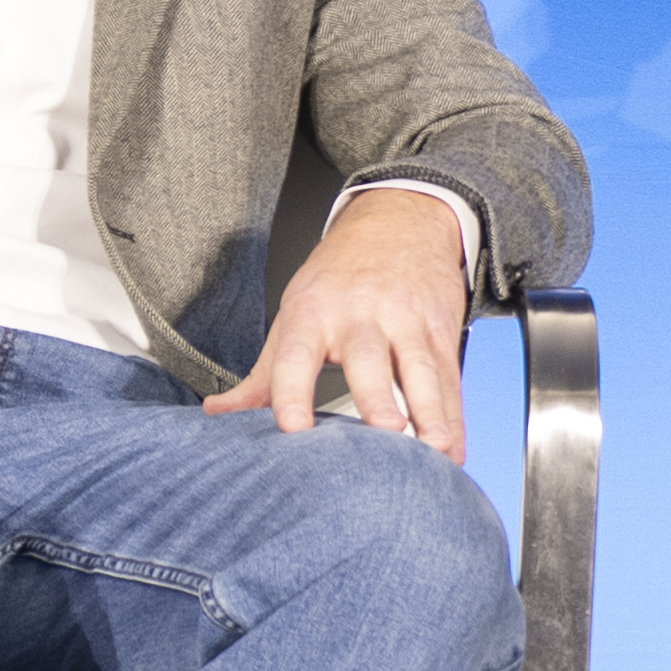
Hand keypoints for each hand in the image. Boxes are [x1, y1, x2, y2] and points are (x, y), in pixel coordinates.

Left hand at [207, 185, 476, 447]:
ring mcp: (406, 321)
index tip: (294, 429)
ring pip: (420, 367)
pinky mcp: (440, 329)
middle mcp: (360, 316)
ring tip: (435, 446)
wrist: (398, 221)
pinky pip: (449, 376)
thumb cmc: (337, 279)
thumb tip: (217, 415)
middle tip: (386, 431)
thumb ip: (262, 376)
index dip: (291, 392)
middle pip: (368, 359)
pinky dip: (454, 416)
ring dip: (430, 410)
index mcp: (312, 315)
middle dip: (377, 397)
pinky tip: (453, 449)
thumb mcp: (294, 315)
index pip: (295, 357)